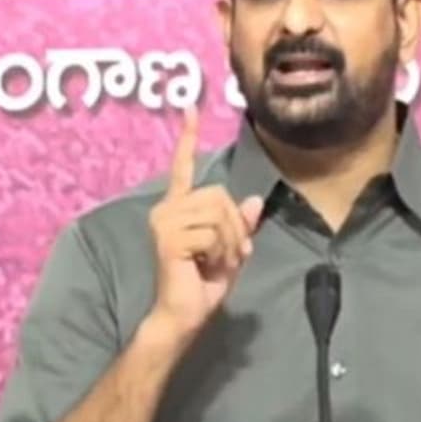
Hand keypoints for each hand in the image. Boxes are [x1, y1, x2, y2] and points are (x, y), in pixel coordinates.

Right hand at [147, 107, 263, 337]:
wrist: (185, 314)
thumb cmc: (204, 283)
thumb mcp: (232, 249)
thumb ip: (241, 224)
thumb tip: (255, 199)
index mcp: (179, 207)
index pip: (183, 166)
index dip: (187, 136)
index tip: (190, 107)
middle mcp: (167, 208)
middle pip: (220, 193)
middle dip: (235, 226)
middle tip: (229, 254)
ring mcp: (165, 220)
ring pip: (219, 213)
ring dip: (229, 242)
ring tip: (215, 262)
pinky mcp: (169, 236)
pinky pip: (213, 232)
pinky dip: (222, 252)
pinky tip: (206, 266)